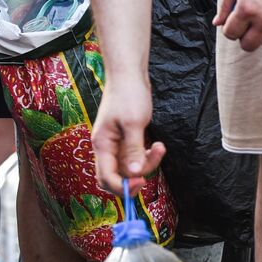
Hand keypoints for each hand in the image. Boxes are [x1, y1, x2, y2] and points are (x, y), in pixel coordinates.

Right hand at [92, 74, 164, 195]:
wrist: (129, 75)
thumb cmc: (128, 95)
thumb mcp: (134, 123)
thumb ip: (134, 150)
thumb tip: (135, 174)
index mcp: (102, 145)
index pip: (106, 177)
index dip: (122, 186)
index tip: (140, 182)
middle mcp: (106, 148)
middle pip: (115, 177)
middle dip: (131, 180)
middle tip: (147, 178)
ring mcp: (116, 145)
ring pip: (128, 169)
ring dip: (146, 164)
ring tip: (160, 148)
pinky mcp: (125, 140)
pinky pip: (134, 158)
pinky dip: (147, 156)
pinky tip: (157, 146)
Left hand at [214, 0, 261, 50]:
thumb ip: (225, 4)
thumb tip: (217, 23)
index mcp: (246, 9)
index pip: (231, 34)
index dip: (229, 29)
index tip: (233, 21)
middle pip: (248, 46)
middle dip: (243, 37)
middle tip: (246, 24)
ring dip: (260, 35)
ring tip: (261, 18)